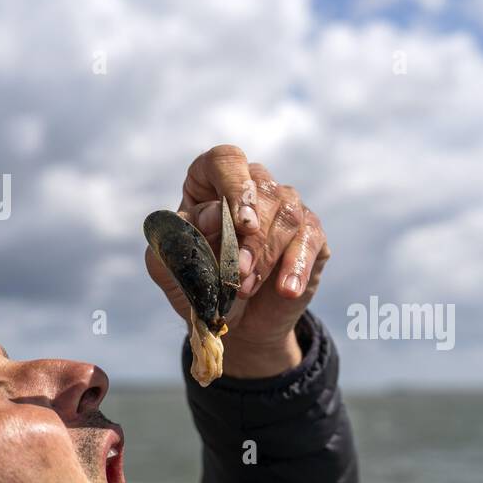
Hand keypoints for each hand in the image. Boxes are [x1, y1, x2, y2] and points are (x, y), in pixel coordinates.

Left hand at [145, 145, 330, 376]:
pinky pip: (310, 239)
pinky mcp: (310, 234)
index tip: (240, 222)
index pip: (227, 161)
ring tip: (247, 288)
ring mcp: (285, 207)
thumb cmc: (200, 284)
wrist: (235, 322)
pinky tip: (287, 289)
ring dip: (267, 255)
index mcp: (211, 181)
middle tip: (239, 273)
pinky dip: (298, 265)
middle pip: (262, 190)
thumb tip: (215, 214)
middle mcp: (253, 185)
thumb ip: (181, 235)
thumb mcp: (171, 265)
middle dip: (251, 238)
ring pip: (288, 214)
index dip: (236, 185)